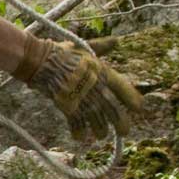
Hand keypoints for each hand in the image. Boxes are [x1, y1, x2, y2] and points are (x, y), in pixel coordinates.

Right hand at [15, 36, 144, 140]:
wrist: (39, 60)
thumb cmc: (61, 53)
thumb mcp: (83, 48)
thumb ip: (101, 47)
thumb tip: (116, 41)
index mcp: (100, 70)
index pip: (121, 86)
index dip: (131, 98)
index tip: (139, 108)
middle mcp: (94, 85)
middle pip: (111, 107)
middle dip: (120, 121)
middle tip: (124, 132)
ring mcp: (80, 96)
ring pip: (96, 118)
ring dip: (100, 129)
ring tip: (101, 135)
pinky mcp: (67, 104)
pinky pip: (76, 122)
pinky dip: (78, 131)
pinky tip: (80, 137)